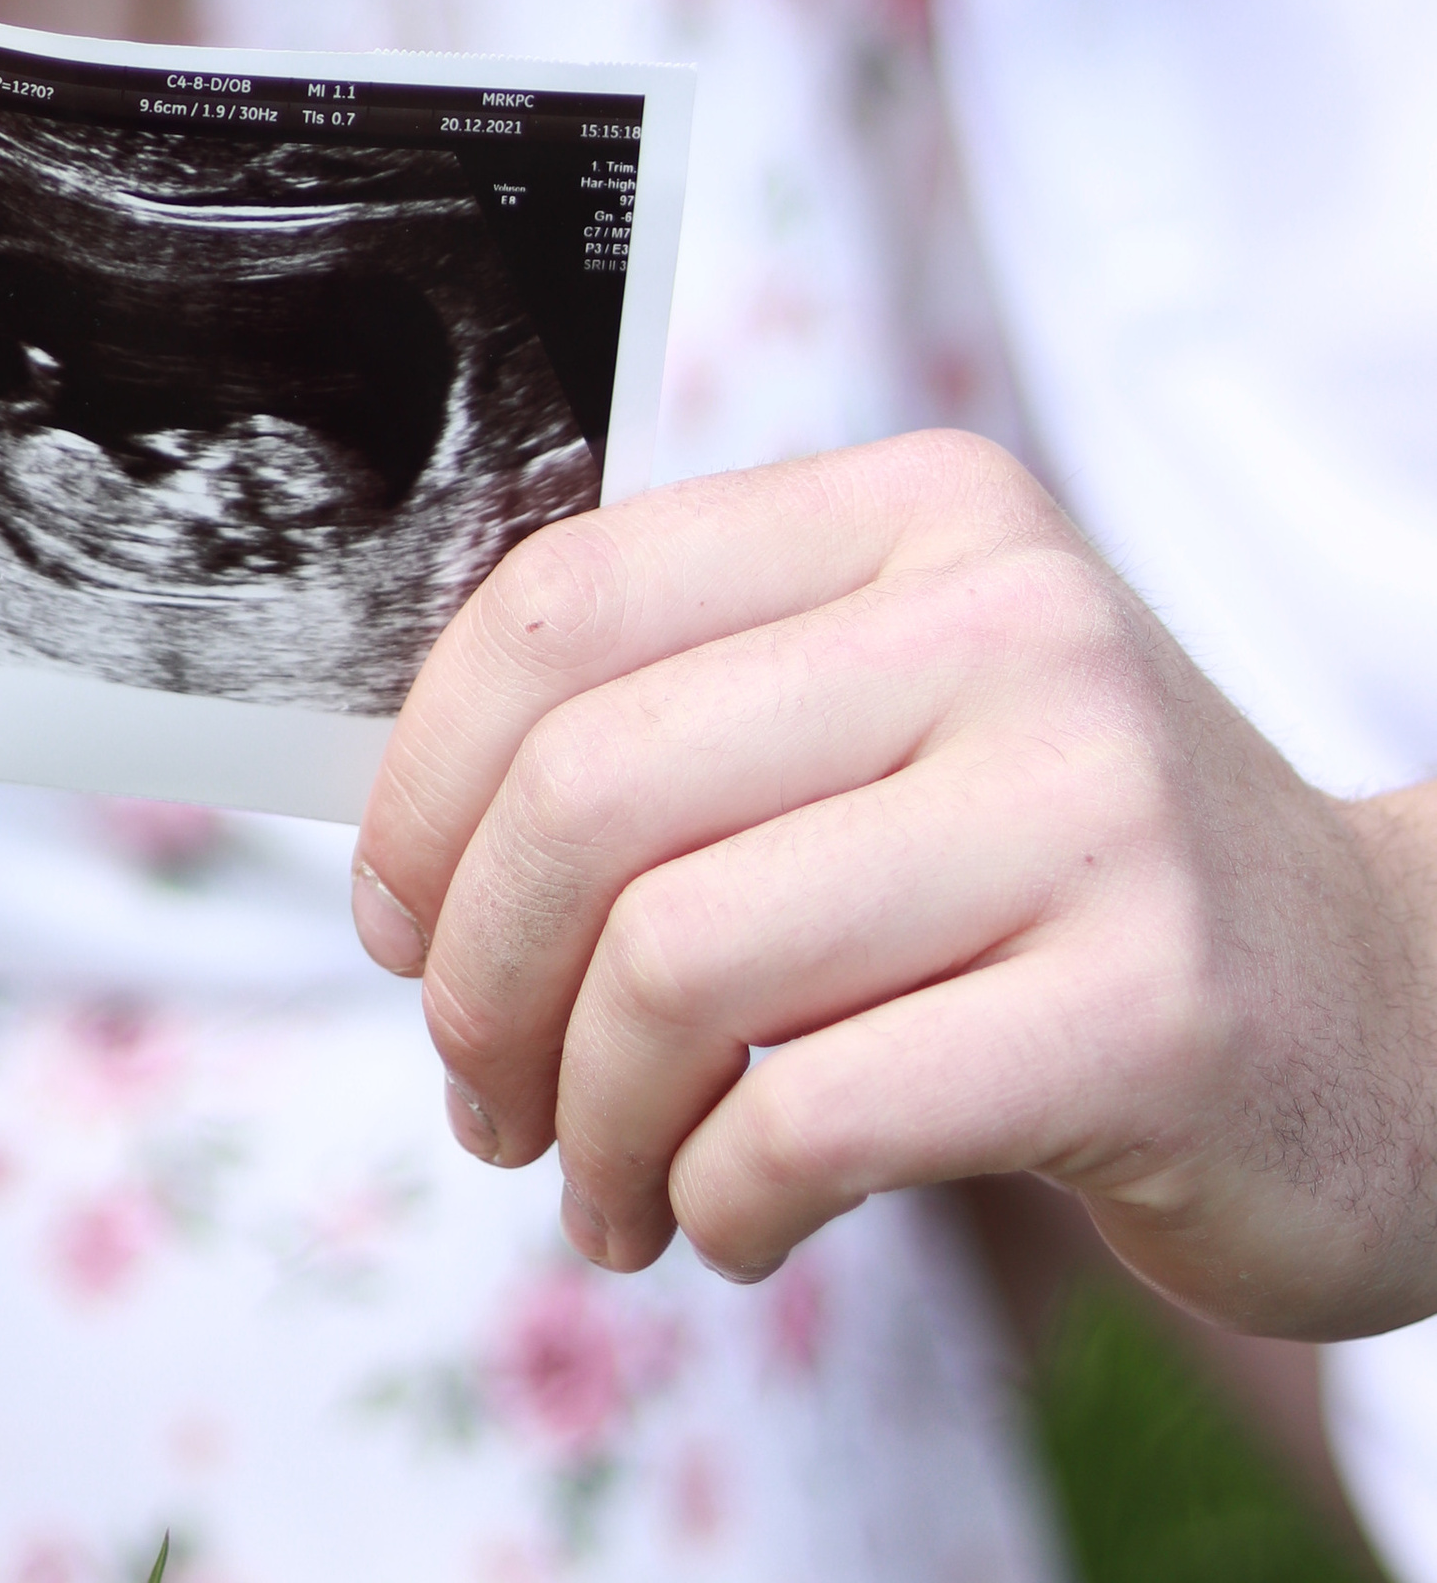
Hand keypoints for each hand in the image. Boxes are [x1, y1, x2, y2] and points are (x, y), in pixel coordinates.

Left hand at [353, 431, 1436, 1337]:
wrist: (1391, 1016)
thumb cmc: (1062, 876)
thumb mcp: (895, 718)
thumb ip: (688, 718)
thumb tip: (398, 836)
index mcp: (917, 508)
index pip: (566, 598)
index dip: (426, 781)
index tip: (393, 919)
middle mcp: (1009, 618)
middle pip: (592, 789)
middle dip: (479, 977)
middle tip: (481, 1092)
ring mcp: (1093, 804)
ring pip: (676, 961)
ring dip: (586, 1119)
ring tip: (599, 1187)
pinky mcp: (1149, 1009)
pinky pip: (810, 1118)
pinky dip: (715, 1201)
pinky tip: (728, 1222)